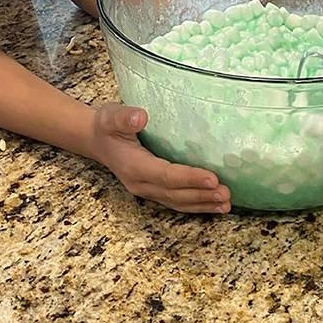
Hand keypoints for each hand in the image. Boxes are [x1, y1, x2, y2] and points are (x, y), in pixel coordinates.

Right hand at [87, 104, 229, 213]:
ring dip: (202, 204)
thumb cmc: (106, 126)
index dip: (189, 178)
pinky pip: (177, 202)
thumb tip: (140, 116)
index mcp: (132, 166)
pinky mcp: (154, 190)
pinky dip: (197, 205)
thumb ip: (123, 117)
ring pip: (177, 202)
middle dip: (201, 195)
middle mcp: (140, 183)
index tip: (212, 178)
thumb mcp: (109, 117)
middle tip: (226, 194)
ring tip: (226, 203)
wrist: (96, 140)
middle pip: (174, 194)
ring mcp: (147, 190)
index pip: (164, 175)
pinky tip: (214, 205)